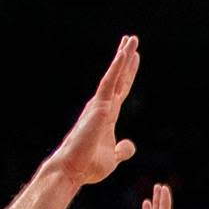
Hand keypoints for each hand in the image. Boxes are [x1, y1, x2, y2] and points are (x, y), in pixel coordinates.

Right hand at [41, 36, 139, 186]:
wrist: (73, 169)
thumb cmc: (88, 166)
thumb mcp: (113, 159)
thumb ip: (122, 150)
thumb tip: (130, 145)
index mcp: (107, 117)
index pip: (121, 90)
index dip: (128, 74)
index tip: (135, 58)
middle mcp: (102, 106)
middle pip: (118, 77)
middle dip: (126, 59)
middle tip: (132, 40)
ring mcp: (100, 105)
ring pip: (114, 75)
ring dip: (123, 56)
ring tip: (131, 39)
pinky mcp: (99, 106)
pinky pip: (110, 82)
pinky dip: (117, 68)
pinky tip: (124, 54)